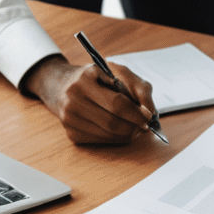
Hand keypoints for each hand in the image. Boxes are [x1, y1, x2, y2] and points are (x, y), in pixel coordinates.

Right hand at [23, 54, 155, 145]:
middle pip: (112, 123)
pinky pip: (100, 141)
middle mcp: (72, 100)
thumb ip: (139, 89)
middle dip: (133, 126)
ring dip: (127, 134)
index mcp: (84, 80)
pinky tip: (119, 129)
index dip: (135, 113)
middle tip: (144, 125)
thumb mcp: (118, 72)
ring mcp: (69, 120)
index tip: (148, 117)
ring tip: (134, 126)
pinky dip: (115, 138)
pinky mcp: (71, 134)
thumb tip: (150, 114)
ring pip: (108, 135)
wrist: (63, 86)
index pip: (116, 104)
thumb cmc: (96, 78)